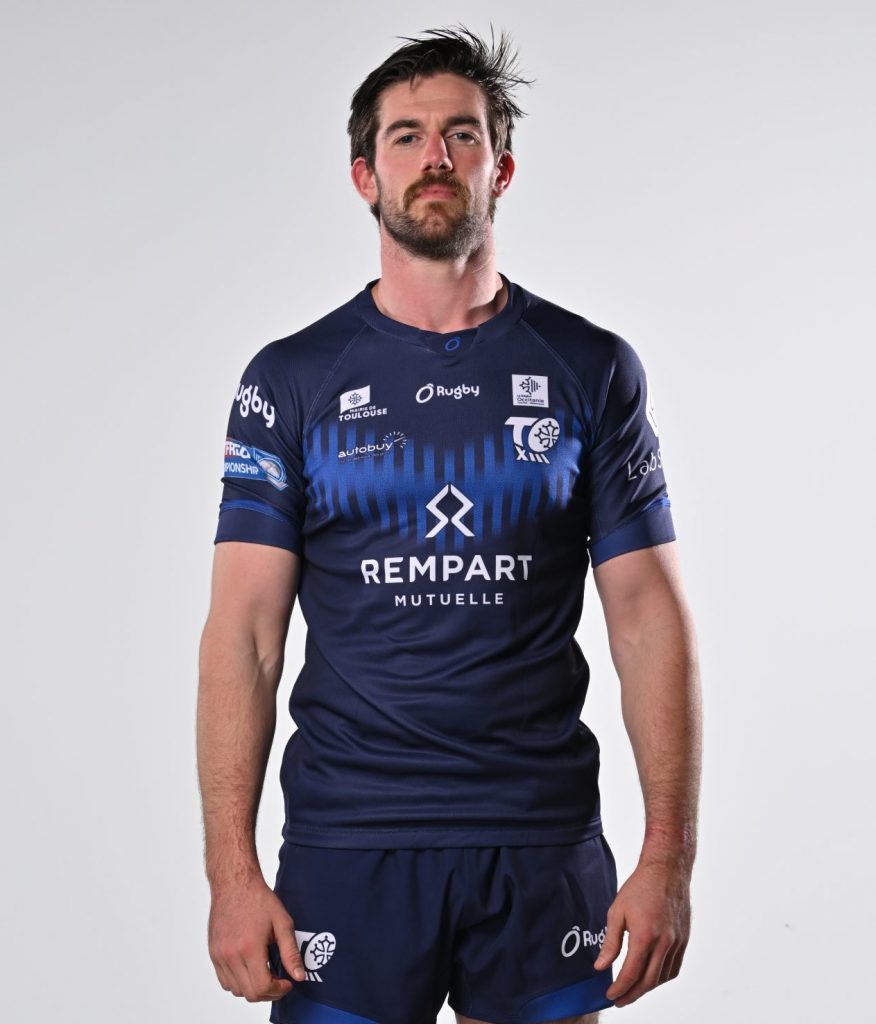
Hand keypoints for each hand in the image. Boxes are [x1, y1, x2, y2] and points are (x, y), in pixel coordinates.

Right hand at [208, 876, 305, 1001]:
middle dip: (268, 992)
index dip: (278, 990)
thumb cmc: (258, 899)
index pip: (262, 987)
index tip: (286, 983)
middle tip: (279, 980)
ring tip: (265, 972)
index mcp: (249, 947)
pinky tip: (251, 968)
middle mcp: (231, 955)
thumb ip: (290, 952)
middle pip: (250, 993)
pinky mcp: (213, 953)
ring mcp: (219, 955)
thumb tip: (299, 976)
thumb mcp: (282, 922)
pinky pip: (225, 981)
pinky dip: (239, 982)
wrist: (235, 884)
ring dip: (253, 988)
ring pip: (236, 990)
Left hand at [594, 856, 690, 1007]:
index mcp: (644, 936)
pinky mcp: (684, 940)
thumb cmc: (639, 888)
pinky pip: (674, 968)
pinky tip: (651, 976)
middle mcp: (664, 943)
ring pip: (662, 977)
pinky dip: (661, 977)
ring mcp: (677, 943)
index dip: (619, 988)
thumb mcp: (617, 912)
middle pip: (648, 981)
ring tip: (632, 989)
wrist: (666, 871)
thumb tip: (600, 966)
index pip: (631, 974)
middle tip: (619, 1000)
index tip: (610, 995)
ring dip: (647, 987)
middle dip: (632, 995)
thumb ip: (610, 942)